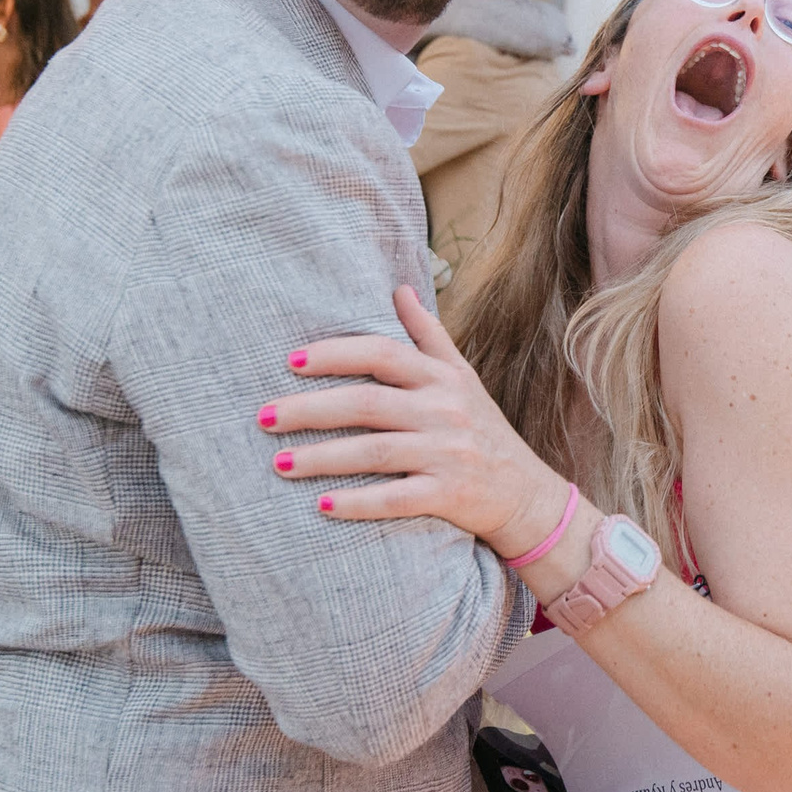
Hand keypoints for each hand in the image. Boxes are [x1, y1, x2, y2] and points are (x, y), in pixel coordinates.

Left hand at [260, 285, 569, 559]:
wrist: (527, 494)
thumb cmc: (483, 431)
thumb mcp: (462, 377)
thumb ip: (428, 336)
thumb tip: (399, 287)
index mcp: (442, 378)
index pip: (382, 354)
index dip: (334, 354)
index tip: (289, 361)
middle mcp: (445, 411)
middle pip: (368, 404)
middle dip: (310, 410)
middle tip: (263, 418)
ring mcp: (449, 454)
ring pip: (376, 451)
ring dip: (323, 458)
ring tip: (279, 464)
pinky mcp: (451, 495)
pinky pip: (396, 499)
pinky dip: (358, 502)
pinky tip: (321, 505)